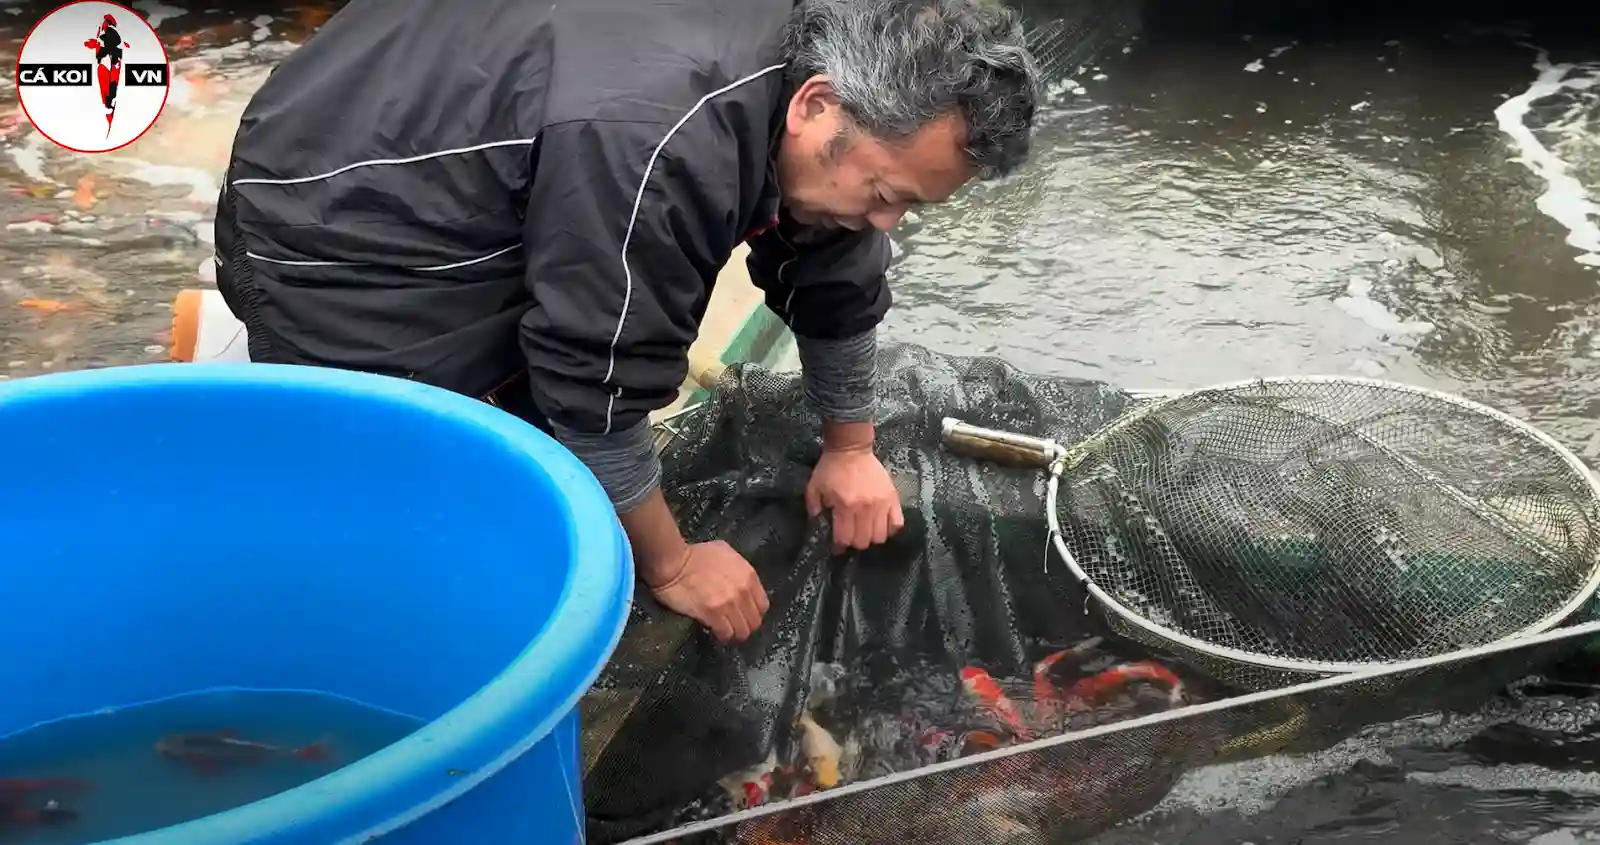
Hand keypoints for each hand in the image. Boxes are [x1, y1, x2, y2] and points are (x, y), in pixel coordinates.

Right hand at [647, 540, 770, 642]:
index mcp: (748, 575)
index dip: (753, 614)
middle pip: (754, 622)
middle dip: (745, 627)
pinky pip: (725, 633)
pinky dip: (722, 636)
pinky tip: (715, 632)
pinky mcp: (712, 614)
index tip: (744, 616)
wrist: (672, 562)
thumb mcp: (725, 552)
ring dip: (734, 634)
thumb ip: (738, 568)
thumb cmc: (695, 555)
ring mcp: (728, 603)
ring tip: (725, 632)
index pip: (762, 606)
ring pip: (742, 631)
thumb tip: (740, 581)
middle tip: (734, 627)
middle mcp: (743, 591)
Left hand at [805, 447, 904, 552]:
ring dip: (871, 538)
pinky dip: (890, 529)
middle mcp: (865, 508)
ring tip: (865, 531)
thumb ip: (813, 508)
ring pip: (880, 536)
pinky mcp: (892, 498)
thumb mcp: (814, 487)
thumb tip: (818, 525)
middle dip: (854, 543)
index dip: (839, 546)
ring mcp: (881, 503)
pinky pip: (897, 523)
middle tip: (850, 536)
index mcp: (844, 506)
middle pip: (863, 541)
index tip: (837, 546)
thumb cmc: (830, 468)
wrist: (850, 448)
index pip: (844, 538)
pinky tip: (881, 525)